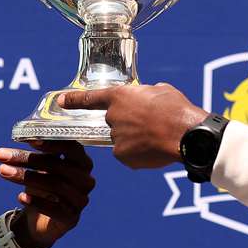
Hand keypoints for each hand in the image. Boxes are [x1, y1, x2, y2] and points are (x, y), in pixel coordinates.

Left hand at [0, 142, 94, 247]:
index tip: (28, 139)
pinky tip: (21, 197)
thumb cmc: (44, 185)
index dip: (52, 143)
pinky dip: (36, 202)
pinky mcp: (71, 218)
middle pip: (59, 166)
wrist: (42, 220)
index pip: (72, 148)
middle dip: (29, 159)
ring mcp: (80, 200)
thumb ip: (39, 151)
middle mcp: (86, 180)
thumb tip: (24, 132)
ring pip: (55, 185)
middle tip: (2, 155)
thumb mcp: (42, 166)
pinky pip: (55, 209)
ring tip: (3, 171)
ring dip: (26, 177)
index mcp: (82, 162)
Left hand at [55, 84, 207, 168]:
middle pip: (115, 121)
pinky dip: (140, 153)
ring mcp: (116, 139)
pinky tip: (155, 149)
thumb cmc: (176, 109)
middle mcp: (113, 117)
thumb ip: (146, 94)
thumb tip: (148, 98)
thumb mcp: (161, 90)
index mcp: (119, 97)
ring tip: (158, 136)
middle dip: (129, 123)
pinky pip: (129, 155)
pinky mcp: (123, 156)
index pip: (90, 98)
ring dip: (137, 138)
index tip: (61, 100)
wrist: (185, 135)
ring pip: (124, 139)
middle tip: (151, 123)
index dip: (74, 99)